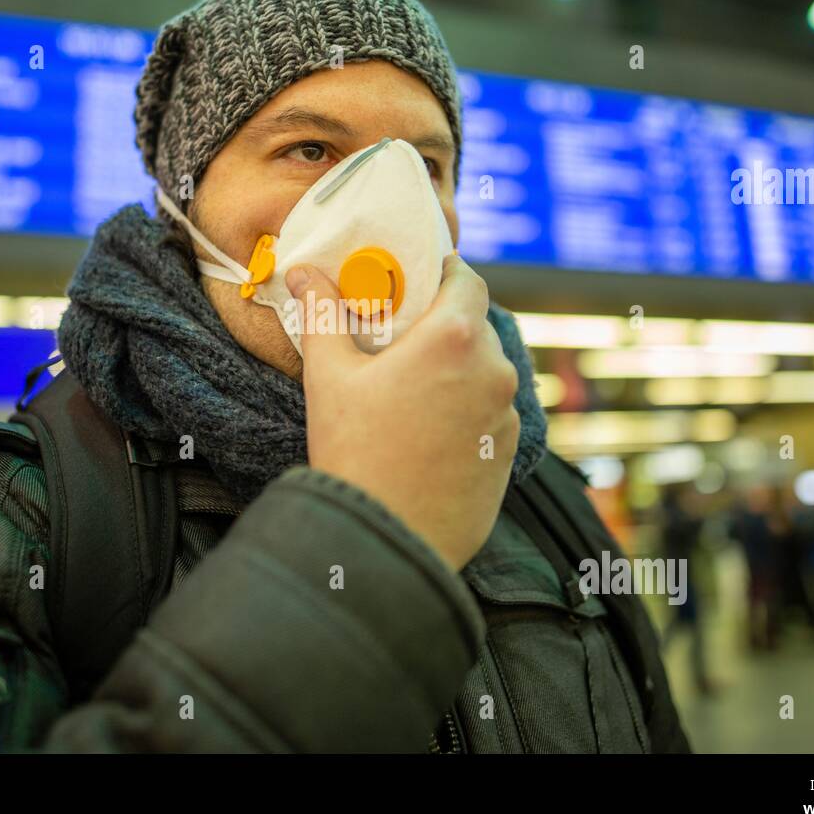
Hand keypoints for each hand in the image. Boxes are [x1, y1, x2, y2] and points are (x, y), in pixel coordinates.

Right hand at [287, 255, 519, 571]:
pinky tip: (427, 433)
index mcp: (453, 338)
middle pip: (475, 327)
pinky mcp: (509, 453)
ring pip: (484, 372)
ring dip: (456, 372)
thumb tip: (304, 272)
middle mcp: (493, 370)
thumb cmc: (354, 452)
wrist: (386, 540)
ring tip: (410, 394)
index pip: (467, 279)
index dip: (444, 273)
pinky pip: (491, 414)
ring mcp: (507, 414)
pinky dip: (466, 411)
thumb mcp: (329, 375)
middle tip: (400, 342)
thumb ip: (322, 314)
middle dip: (442, 328)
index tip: (418, 282)